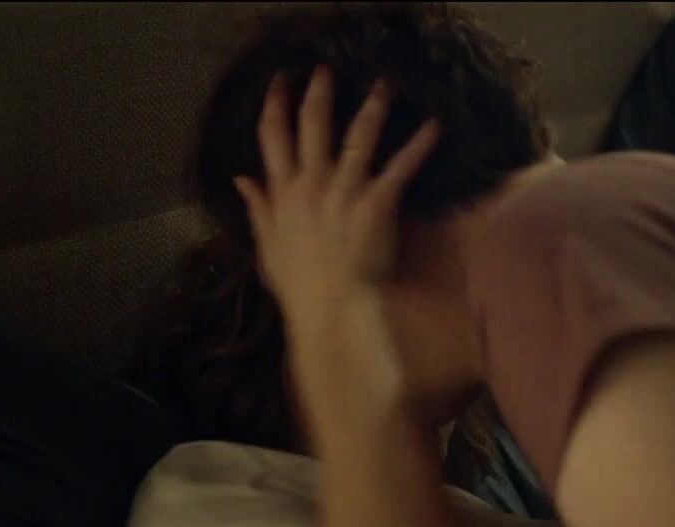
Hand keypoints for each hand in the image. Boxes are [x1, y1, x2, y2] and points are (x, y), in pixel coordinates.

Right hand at [233, 65, 440, 326]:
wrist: (329, 309)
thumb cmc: (299, 285)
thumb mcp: (267, 246)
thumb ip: (256, 207)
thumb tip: (241, 178)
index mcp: (283, 192)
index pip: (272, 137)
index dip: (276, 104)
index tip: (282, 81)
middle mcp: (312, 183)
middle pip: (312, 124)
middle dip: (319, 92)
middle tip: (326, 69)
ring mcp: (344, 191)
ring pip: (357, 135)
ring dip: (372, 106)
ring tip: (383, 86)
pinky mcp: (377, 203)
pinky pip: (400, 167)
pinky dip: (419, 145)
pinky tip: (434, 126)